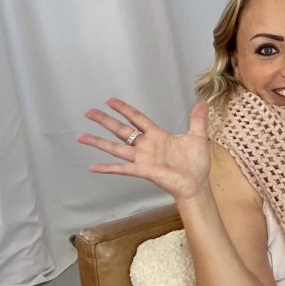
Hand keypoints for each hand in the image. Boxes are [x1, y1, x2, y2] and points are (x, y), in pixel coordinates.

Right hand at [79, 98, 211, 201]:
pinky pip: (122, 168)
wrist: (197, 184)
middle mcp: (146, 146)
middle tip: (89, 112)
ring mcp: (143, 158)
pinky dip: (108, 168)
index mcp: (157, 136)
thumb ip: (197, 120)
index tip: (110, 101)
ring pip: (116, 147)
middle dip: (105, 121)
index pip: (137, 119)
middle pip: (121, 130)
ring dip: (99, 142)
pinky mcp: (143, 170)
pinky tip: (93, 167)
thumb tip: (203, 102)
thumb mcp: (198, 137)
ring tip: (81, 136)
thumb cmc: (196, 163)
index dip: (124, 109)